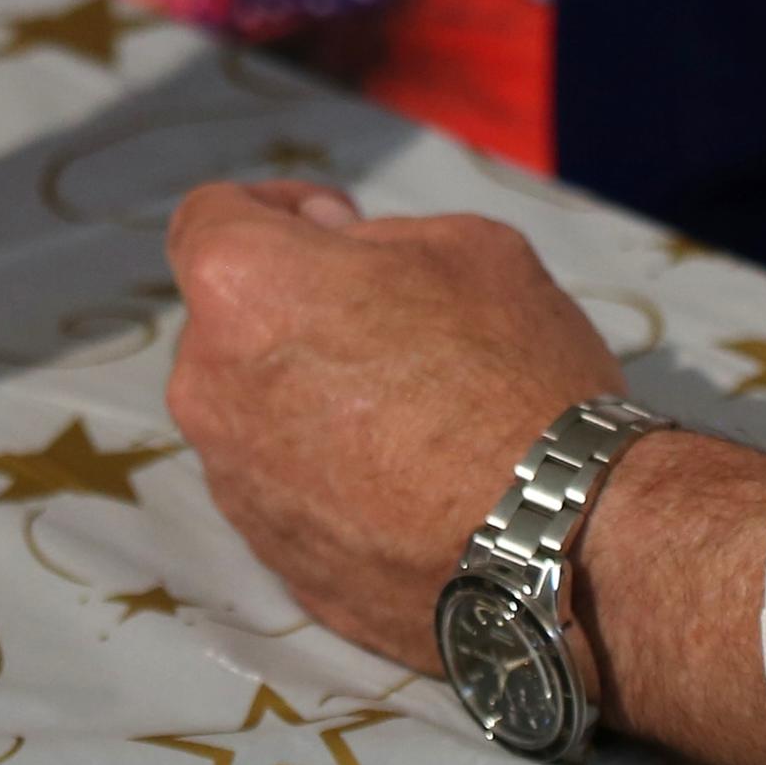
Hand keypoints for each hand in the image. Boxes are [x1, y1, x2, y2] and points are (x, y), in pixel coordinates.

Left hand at [164, 184, 630, 666]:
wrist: (557, 541)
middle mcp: (209, 388)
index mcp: (241, 289)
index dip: (270, 209)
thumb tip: (323, 243)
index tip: (331, 227)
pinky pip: (288, 490)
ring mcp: (235, 483)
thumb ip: (369, 233)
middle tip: (391, 325)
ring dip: (310, 396)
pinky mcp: (273, 555)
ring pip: (257, 411)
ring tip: (413, 416)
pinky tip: (412, 482)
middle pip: (233, 323)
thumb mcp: (466, 246)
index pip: (208, 218)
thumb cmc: (514, 374)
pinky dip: (330, 475)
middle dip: (295, 310)